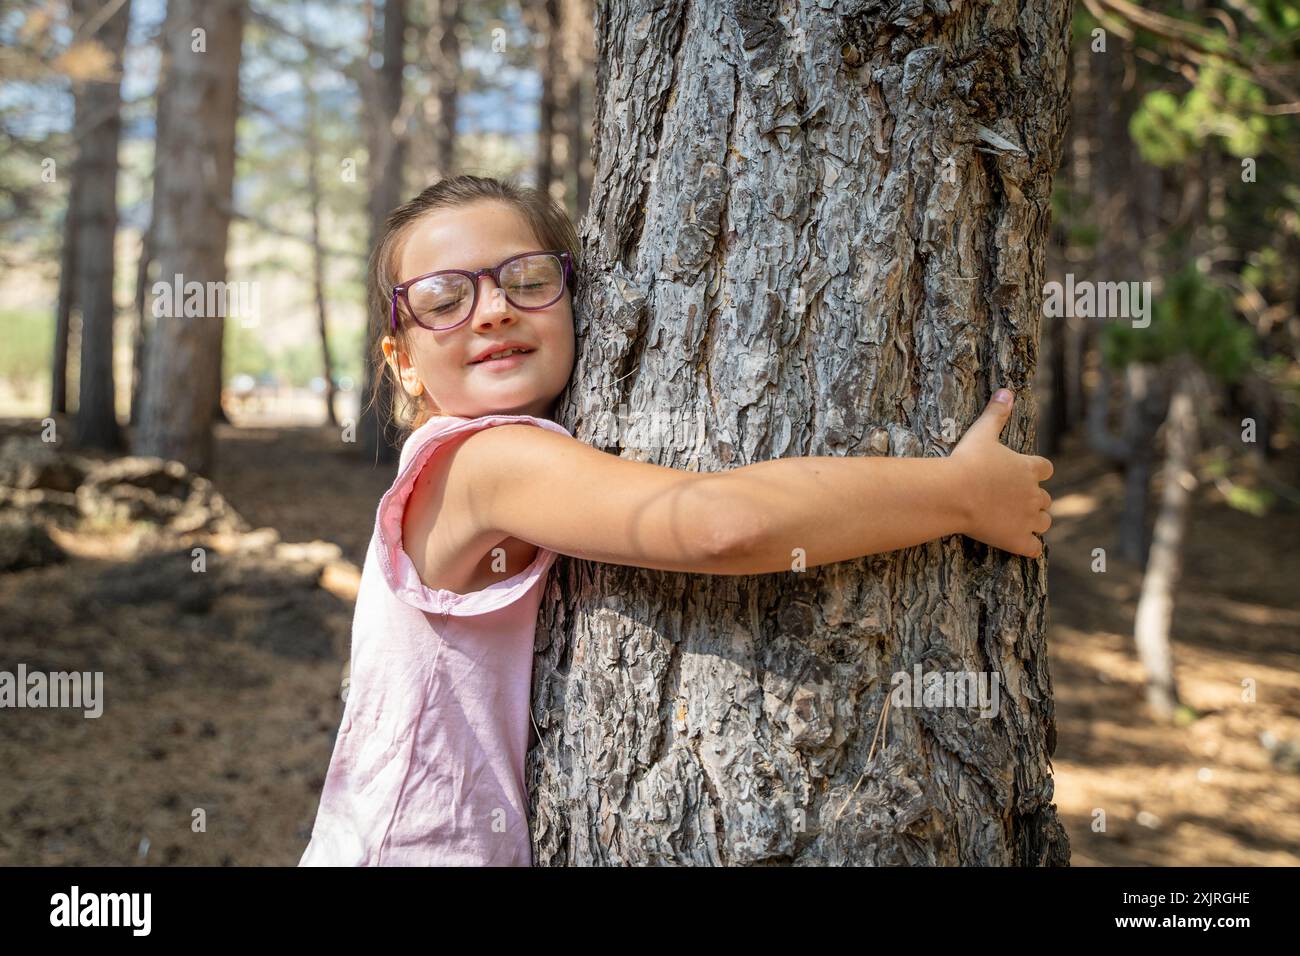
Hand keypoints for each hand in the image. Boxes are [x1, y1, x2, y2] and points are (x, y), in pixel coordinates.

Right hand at [949, 388, 1053, 556]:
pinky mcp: (1017, 540)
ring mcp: (1027, 519)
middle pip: (1046, 498)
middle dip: (1034, 500)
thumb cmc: (966, 463)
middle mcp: (1034, 494)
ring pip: (1044, 522)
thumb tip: (1007, 390)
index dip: (1037, 472)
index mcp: (1028, 469)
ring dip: (1034, 522)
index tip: (1025, 475)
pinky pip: (1034, 548)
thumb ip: (996, 413)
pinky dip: (1029, 547)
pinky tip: (1017, 544)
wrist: (954, 493)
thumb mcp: (981, 433)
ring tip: (1016, 522)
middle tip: (1012, 501)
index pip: (1046, 469)